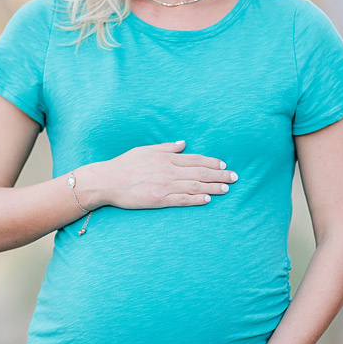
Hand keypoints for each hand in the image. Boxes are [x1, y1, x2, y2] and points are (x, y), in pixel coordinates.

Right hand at [91, 140, 238, 208]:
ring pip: (195, 186)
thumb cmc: (124, 165)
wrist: (107, 180)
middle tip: (235, 177)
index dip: (212, 162)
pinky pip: (182, 199)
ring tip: (227, 189)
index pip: (195, 159)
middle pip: (200, 172)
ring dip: (213, 187)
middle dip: (219, 175)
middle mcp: (169, 171)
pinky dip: (197, 199)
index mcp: (166, 158)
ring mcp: (164, 186)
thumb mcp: (145, 150)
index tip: (224, 165)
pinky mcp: (159, 199)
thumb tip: (183, 143)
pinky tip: (209, 199)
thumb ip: (166, 147)